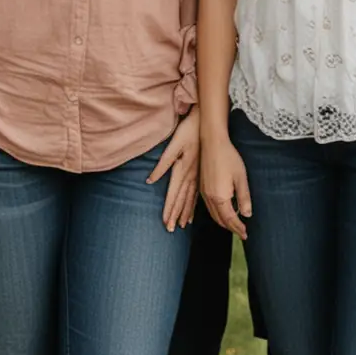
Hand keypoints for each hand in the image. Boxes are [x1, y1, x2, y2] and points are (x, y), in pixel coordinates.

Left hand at [147, 108, 200, 230]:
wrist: (206, 124)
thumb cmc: (188, 132)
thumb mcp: (173, 146)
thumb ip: (162, 164)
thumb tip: (150, 180)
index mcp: (183, 170)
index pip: (173, 195)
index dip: (169, 210)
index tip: (166, 223)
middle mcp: (191, 176)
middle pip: (182, 200)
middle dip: (176, 215)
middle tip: (171, 230)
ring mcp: (197, 175)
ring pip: (190, 198)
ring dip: (185, 213)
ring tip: (181, 225)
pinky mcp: (200, 173)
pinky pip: (197, 193)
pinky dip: (193, 204)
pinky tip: (192, 212)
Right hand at [201, 131, 251, 240]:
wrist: (212, 143)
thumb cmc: (229, 158)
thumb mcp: (241, 178)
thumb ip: (244, 197)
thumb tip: (247, 215)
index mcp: (220, 197)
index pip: (230, 219)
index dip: (238, 228)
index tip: (246, 235)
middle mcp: (210, 198)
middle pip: (220, 220)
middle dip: (231, 228)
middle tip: (241, 233)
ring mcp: (204, 193)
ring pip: (213, 215)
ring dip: (223, 222)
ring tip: (234, 225)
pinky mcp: (202, 187)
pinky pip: (209, 208)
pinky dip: (217, 215)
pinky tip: (224, 212)